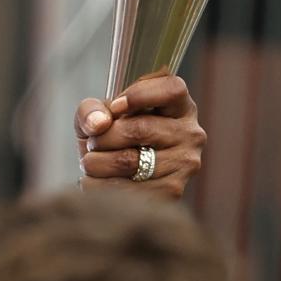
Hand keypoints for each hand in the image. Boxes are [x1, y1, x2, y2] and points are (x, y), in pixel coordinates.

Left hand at [76, 75, 204, 199]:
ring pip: (130, 160)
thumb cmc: (109, 138)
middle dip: (105, 136)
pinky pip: (128, 188)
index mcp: (179, 106)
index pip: (173, 89)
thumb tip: (99, 123)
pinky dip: (101, 184)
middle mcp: (190, 133)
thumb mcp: (97, 115)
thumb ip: (91, 109)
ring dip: (98, 162)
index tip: (114, 107)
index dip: (140, 94)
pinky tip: (96, 181)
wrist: (113, 178)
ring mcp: (185, 164)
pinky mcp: (172, 191)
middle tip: (92, 143)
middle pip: (141, 129)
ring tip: (90, 163)